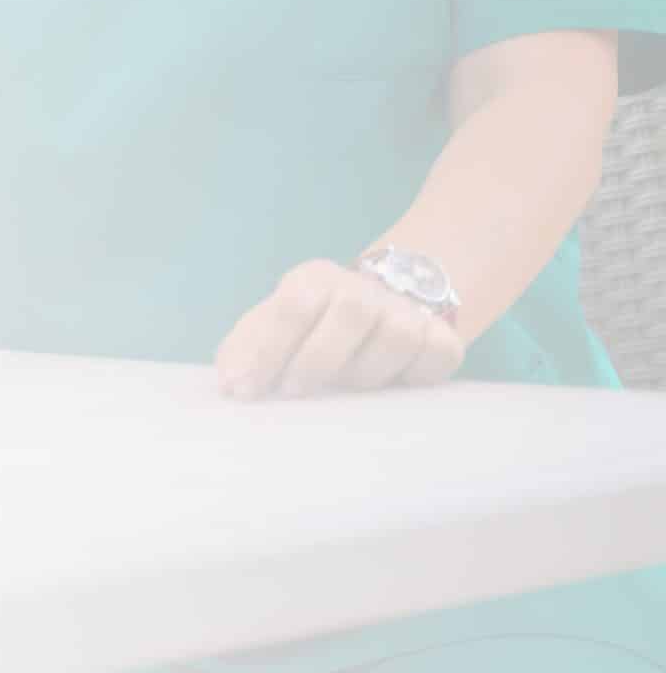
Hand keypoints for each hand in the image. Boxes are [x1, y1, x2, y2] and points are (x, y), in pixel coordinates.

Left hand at [215, 258, 464, 400]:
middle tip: (294, 391)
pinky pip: (432, 360)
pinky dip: (410, 378)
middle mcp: (364, 289)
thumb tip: (229, 384)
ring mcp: (408, 311)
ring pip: (396, 338)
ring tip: (346, 386)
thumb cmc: (317, 326)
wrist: (388, 308)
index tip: (245, 390)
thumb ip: (246, 347)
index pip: (291, 306)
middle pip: (349, 312)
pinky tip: (392, 385)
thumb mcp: (276, 325)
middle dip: (316, 361)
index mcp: (315, 280)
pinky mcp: (443, 338)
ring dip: (366, 373)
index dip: (265, 350)